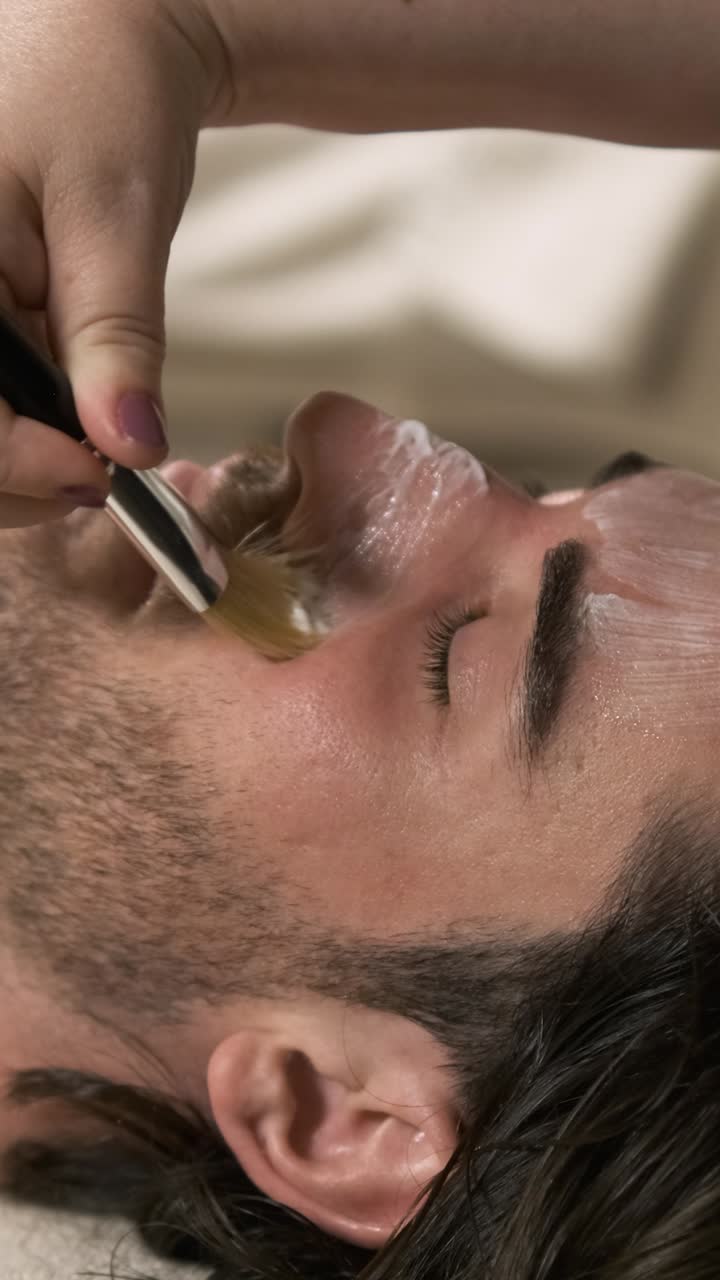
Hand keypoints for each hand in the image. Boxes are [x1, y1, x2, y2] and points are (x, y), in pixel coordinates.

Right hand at [0, 0, 228, 527]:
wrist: (97, 32)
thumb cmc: (99, 91)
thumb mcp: (115, 217)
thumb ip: (114, 337)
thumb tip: (127, 447)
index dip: (14, 464)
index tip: (96, 477)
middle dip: (18, 478)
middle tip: (101, 476)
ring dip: (22, 463)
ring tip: (91, 446)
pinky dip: (25, 433)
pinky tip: (68, 421)